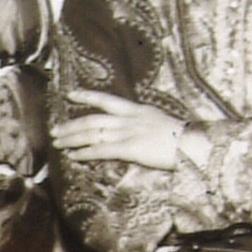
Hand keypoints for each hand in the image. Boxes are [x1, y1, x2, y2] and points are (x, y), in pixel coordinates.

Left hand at [52, 90, 186, 169]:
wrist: (196, 144)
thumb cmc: (183, 138)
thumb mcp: (160, 123)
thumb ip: (142, 123)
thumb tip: (129, 129)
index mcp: (137, 110)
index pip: (107, 100)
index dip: (86, 96)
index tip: (70, 94)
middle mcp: (130, 119)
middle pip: (93, 120)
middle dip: (71, 125)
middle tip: (54, 130)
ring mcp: (129, 133)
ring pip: (93, 134)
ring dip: (72, 139)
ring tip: (58, 143)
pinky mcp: (131, 148)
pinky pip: (102, 150)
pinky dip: (85, 153)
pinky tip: (74, 156)